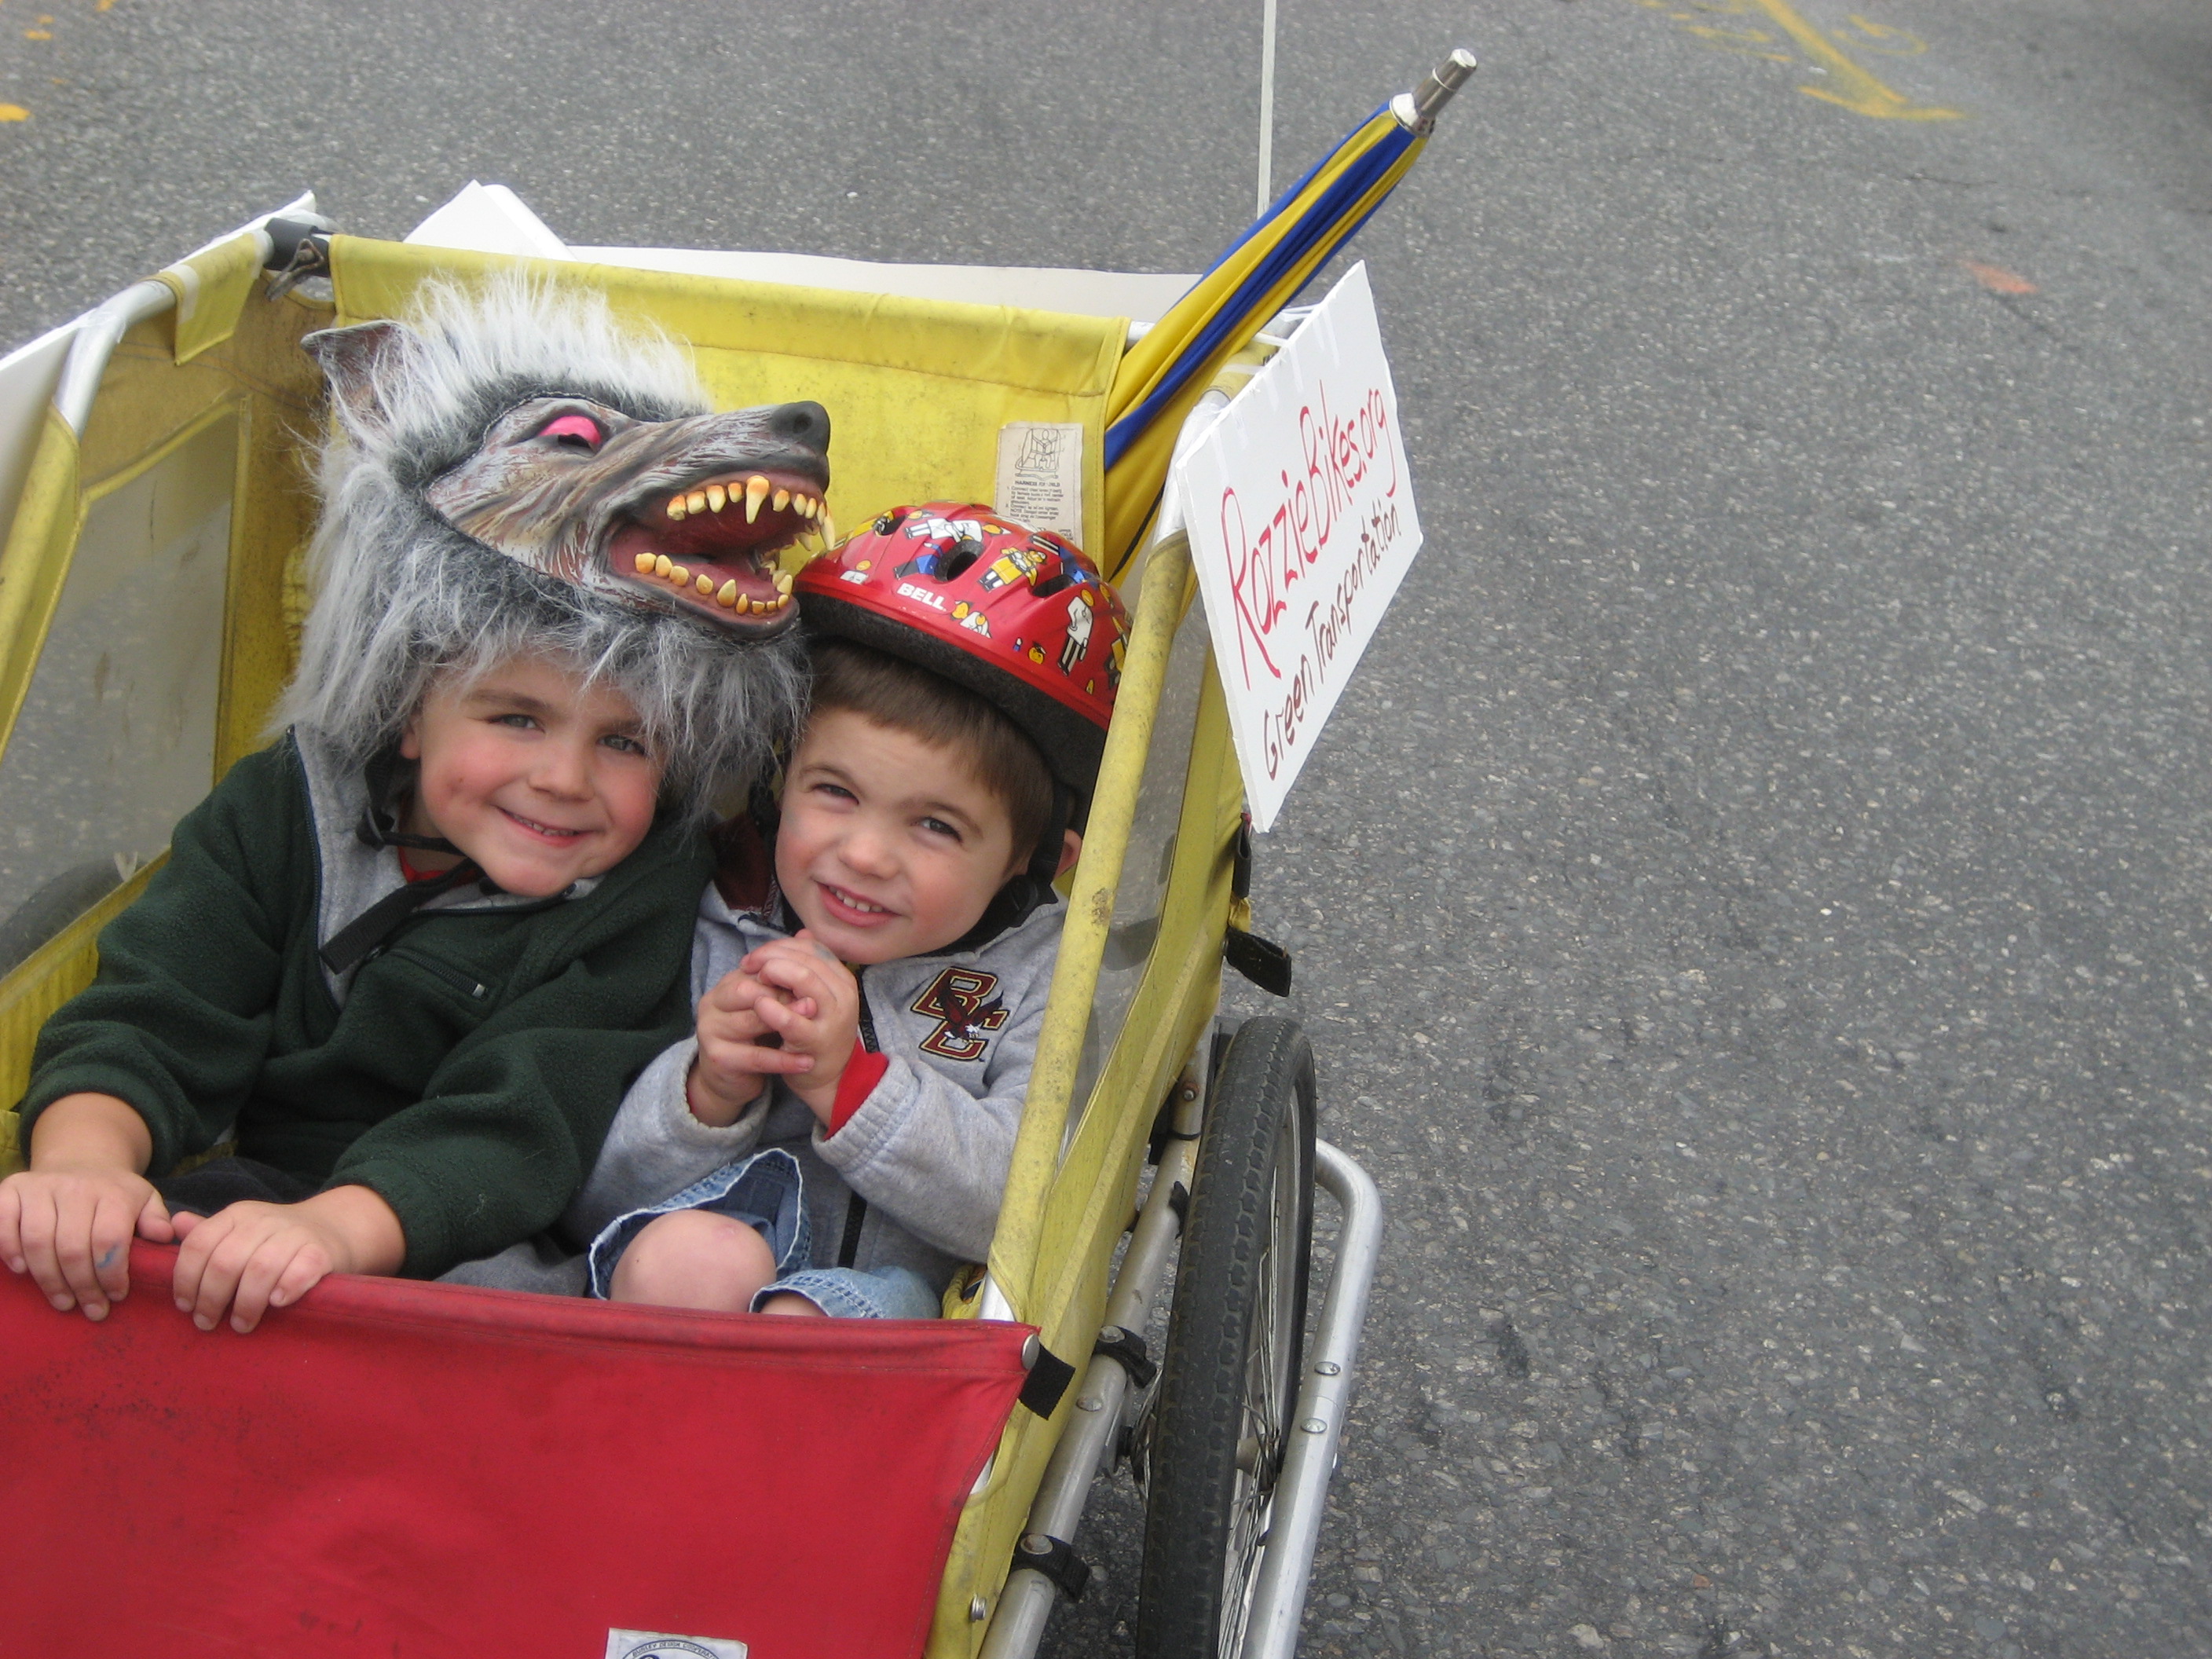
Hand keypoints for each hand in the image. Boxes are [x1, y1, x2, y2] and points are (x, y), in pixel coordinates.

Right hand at [0, 1164, 172, 1319]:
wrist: (81, 1160)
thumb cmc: (114, 1192)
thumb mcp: (144, 1199)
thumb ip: (156, 1218)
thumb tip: (164, 1236)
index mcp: (112, 1192)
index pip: (109, 1240)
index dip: (111, 1274)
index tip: (116, 1296)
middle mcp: (75, 1187)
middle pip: (73, 1247)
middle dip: (83, 1286)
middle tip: (91, 1309)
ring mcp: (40, 1187)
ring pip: (38, 1241)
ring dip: (49, 1279)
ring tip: (64, 1302)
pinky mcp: (11, 1190)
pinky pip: (4, 1223)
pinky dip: (9, 1249)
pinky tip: (22, 1271)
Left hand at [170, 1184, 404, 1333]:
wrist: (334, 1229)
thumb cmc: (275, 1240)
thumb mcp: (240, 1231)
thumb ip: (207, 1234)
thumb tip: (173, 1225)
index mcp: (237, 1215)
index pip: (199, 1243)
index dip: (185, 1279)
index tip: (185, 1306)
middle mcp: (263, 1220)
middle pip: (225, 1261)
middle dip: (211, 1298)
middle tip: (207, 1323)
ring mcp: (295, 1234)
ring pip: (260, 1268)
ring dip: (245, 1303)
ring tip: (241, 1324)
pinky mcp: (322, 1251)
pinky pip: (301, 1269)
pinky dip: (286, 1289)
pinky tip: (277, 1304)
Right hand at [688, 967, 821, 1124]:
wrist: (729, 1079)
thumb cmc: (754, 1039)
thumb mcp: (765, 1013)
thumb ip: (778, 996)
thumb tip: (810, 986)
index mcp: (723, 987)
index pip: (754, 973)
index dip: (783, 978)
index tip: (813, 985)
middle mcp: (711, 1004)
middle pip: (746, 991)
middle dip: (781, 997)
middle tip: (813, 1006)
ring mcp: (710, 1031)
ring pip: (750, 1022)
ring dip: (784, 1024)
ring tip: (813, 1027)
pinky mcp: (717, 1058)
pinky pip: (756, 1058)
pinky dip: (783, 1060)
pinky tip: (807, 1062)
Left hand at [740, 931, 861, 1123]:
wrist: (829, 1078)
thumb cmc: (817, 1032)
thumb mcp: (818, 996)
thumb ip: (810, 966)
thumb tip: (803, 932)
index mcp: (843, 979)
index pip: (812, 947)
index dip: (780, 945)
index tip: (757, 955)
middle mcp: (844, 994)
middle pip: (806, 958)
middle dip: (771, 956)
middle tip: (748, 964)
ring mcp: (833, 1017)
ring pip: (804, 979)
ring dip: (773, 973)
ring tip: (753, 979)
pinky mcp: (817, 1040)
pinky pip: (792, 1019)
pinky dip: (772, 1008)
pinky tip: (757, 1004)